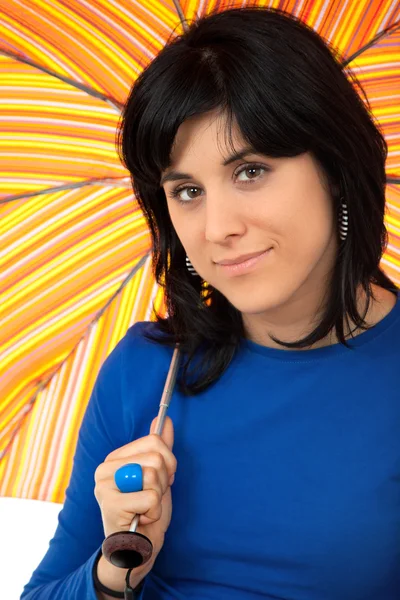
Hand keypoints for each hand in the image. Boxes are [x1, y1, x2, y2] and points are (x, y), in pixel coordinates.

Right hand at [94, 416, 175, 569]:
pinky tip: (141, 518)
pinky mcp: (109, 505)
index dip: (168, 461)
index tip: (160, 479)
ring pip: (153, 476)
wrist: (136, 547)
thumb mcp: (158, 476)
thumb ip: (160, 449)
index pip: (154, 441)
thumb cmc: (145, 511)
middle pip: (156, 458)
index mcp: (115, 458)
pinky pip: (150, 498)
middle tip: (151, 497)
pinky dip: (153, 512)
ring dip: (158, 497)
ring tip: (145, 507)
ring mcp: (104, 486)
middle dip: (164, 481)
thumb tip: (165, 421)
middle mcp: (105, 469)